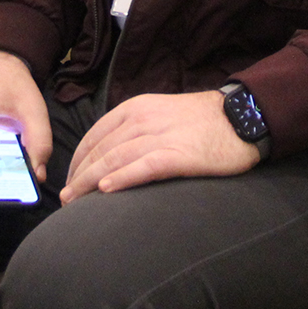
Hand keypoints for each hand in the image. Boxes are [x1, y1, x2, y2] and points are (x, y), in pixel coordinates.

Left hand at [59, 90, 260, 202]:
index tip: (70, 178)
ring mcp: (160, 136)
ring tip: (75, 200)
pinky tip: (106, 190)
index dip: (78, 159)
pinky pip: (143, 166)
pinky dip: (122, 178)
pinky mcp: (177, 154)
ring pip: (114, 159)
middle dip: (78, 174)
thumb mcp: (162, 114)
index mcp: (136, 108)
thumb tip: (111, 155)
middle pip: (100, 149)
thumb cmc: (203, 121)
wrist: (241, 117)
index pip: (95, 134)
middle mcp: (143, 119)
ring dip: (90, 182)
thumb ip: (137, 129)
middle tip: (65, 197)